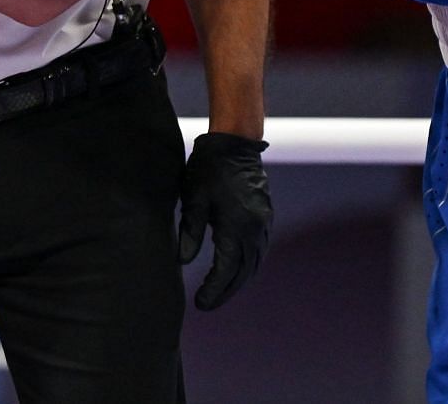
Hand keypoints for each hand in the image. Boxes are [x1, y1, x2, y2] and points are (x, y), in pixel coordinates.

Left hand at [178, 132, 272, 310]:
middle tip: (207, 304)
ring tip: (219, 292)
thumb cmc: (209, 169)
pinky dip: (247, 265)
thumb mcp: (193, 200)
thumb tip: (182, 261)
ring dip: (238, 280)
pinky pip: (259, 250)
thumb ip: (189, 232)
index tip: (200, 304)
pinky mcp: (265, 216)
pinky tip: (235, 270)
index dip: (214, 290)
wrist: (234, 144)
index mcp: (237, 227)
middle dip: (226, 291)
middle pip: (244, 272)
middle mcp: (256, 229)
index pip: (227, 270)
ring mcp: (264, 223)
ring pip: (254, 263)